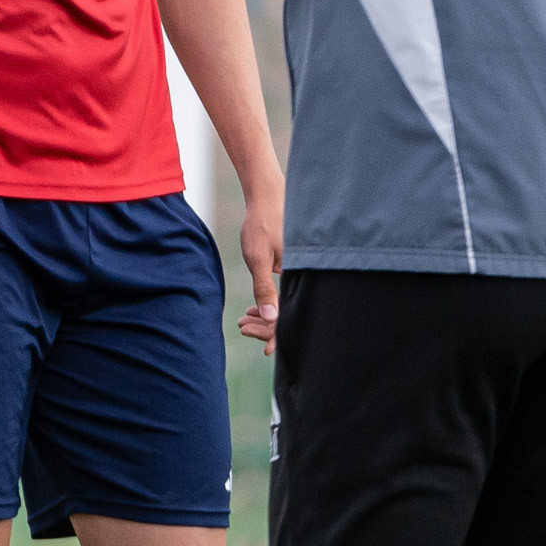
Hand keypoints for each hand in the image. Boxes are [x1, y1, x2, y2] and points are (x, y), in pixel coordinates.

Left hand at [237, 178, 285, 351]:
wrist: (268, 194)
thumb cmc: (262, 222)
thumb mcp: (258, 257)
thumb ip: (264, 287)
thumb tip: (271, 317)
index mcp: (298, 275)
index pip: (290, 315)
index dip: (279, 335)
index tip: (266, 351)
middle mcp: (303, 274)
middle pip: (288, 312)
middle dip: (266, 325)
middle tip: (242, 326)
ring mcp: (298, 270)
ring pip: (285, 303)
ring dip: (265, 315)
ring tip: (243, 320)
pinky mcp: (292, 267)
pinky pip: (284, 293)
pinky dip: (268, 302)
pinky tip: (254, 308)